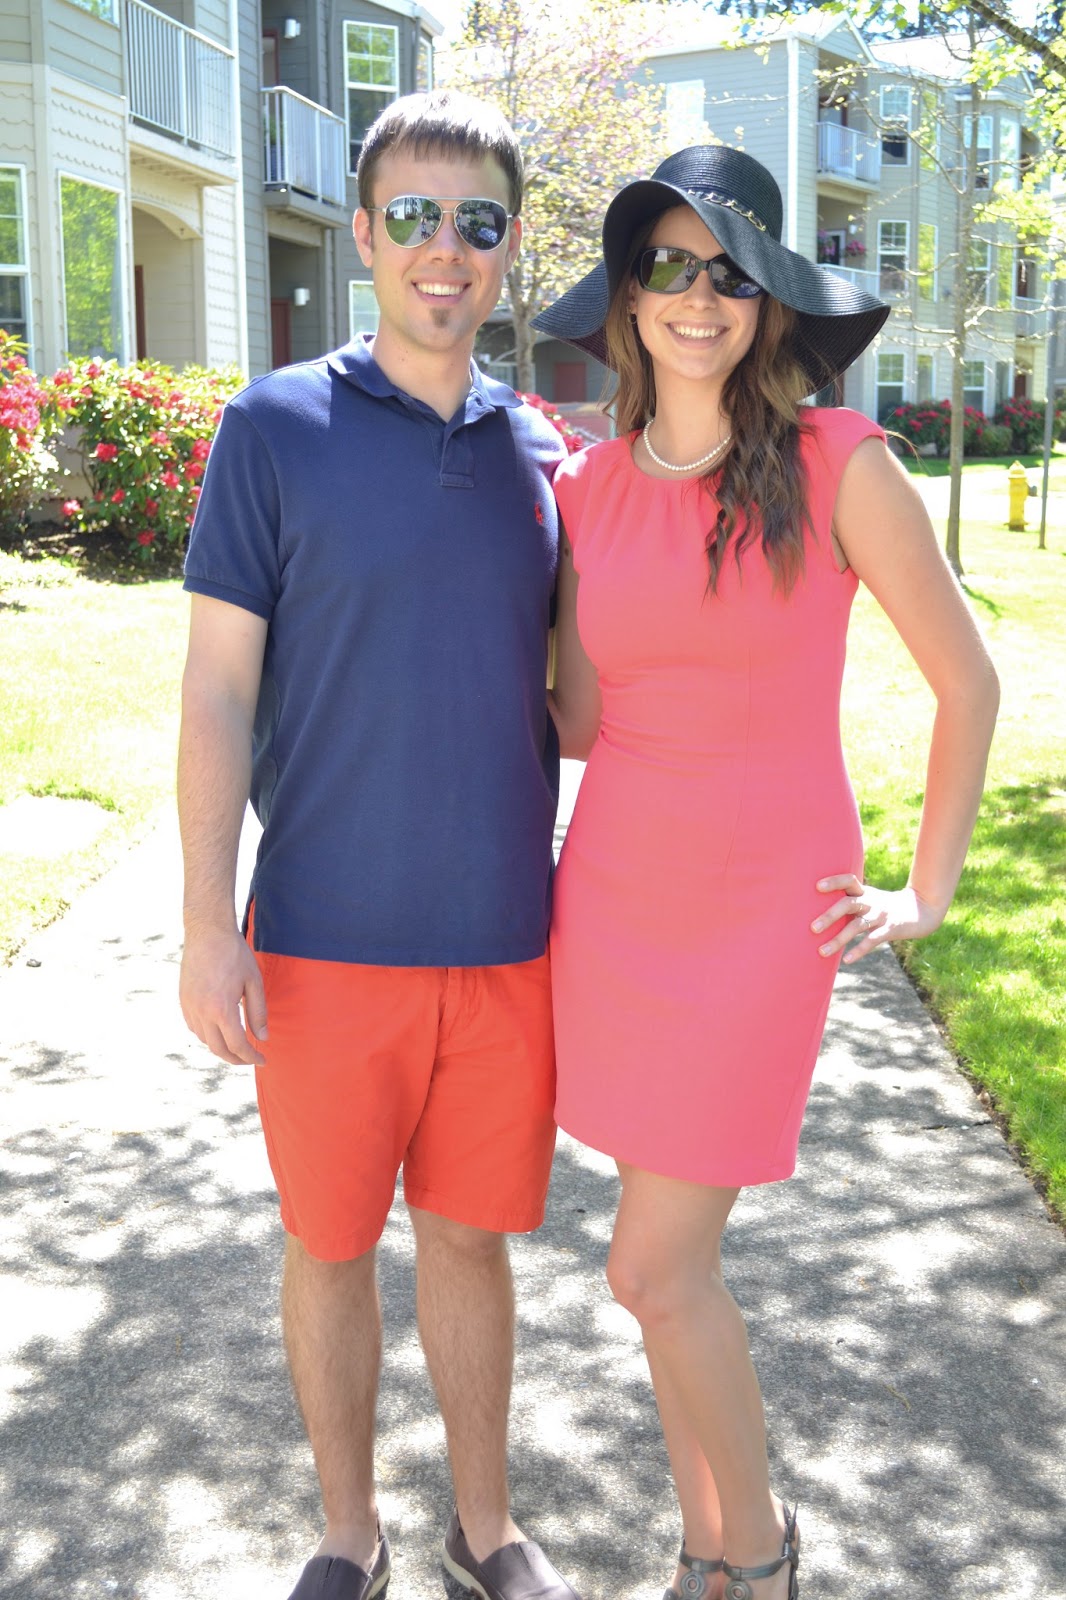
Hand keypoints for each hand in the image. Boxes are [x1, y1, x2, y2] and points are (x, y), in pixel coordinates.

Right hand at [179, 923, 267, 1065]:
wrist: (207, 932)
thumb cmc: (235, 954)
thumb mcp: (254, 983)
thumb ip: (258, 1013)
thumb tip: (263, 1038)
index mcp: (221, 1009)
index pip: (237, 1045)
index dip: (251, 1057)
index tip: (262, 1060)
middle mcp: (201, 1012)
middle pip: (218, 1049)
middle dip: (236, 1058)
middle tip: (251, 1058)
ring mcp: (189, 1007)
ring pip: (204, 1040)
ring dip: (221, 1047)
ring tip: (238, 1043)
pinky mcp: (183, 1000)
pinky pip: (194, 1027)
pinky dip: (208, 1035)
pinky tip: (219, 1029)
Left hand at [811, 874, 944, 964]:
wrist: (920, 910)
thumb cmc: (884, 906)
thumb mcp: (869, 898)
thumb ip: (848, 901)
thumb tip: (818, 912)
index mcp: (864, 892)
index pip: (848, 880)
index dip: (834, 882)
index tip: (817, 886)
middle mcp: (871, 901)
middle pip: (848, 904)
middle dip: (830, 916)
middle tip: (813, 928)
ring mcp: (881, 915)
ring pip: (857, 926)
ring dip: (839, 939)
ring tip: (822, 951)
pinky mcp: (890, 929)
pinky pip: (872, 940)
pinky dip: (859, 950)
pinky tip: (846, 959)